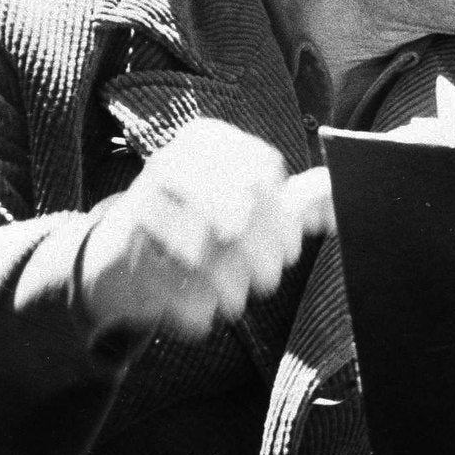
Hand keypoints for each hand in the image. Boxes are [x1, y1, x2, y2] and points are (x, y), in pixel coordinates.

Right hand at [78, 119, 333, 341]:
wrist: (122, 255)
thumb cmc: (201, 223)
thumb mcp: (249, 204)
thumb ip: (299, 198)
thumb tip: (338, 191)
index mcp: (207, 138)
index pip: (263, 171)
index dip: (284, 219)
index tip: (290, 251)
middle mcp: (170, 160)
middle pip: (240, 206)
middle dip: (263, 253)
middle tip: (269, 281)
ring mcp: (139, 200)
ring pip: (203, 245)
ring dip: (229, 282)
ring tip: (238, 301)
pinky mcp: (117, 248)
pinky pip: (167, 281)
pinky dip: (192, 306)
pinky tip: (203, 315)